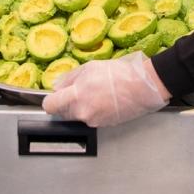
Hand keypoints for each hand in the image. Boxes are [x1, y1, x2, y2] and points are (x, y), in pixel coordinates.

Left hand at [42, 51, 169, 127]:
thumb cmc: (119, 74)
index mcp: (76, 96)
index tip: (54, 96)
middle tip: (80, 90)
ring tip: (96, 93)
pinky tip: (104, 100)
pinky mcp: (103, 125)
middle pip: (63, 113)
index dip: (51, 100)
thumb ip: (69, 78)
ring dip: (81, 107)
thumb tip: (58, 86)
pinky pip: (91, 118)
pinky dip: (94, 111)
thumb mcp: (90, 67)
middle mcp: (83, 112)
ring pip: (78, 116)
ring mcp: (93, 121)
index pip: (50, 106)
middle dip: (67, 103)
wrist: (142, 87)